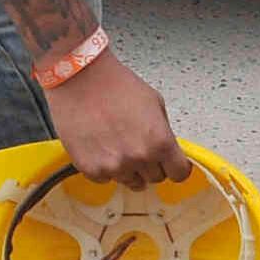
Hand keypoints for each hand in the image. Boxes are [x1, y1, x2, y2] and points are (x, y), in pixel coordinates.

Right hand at [45, 48, 185, 188]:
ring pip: (131, 181)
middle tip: (138, 145)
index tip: (171, 164)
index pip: (179, 173)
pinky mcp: (91, 169)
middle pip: (155, 178)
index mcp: (159, 142)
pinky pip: (106, 179)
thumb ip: (164, 132)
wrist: (80, 79)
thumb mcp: (155, 103)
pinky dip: (105, 167)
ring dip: (128, 168)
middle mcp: (139, 158)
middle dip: (151, 165)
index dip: (176, 167)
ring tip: (117, 143)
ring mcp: (114, 166)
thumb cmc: (115, 85)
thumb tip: (167, 149)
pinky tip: (101, 146)